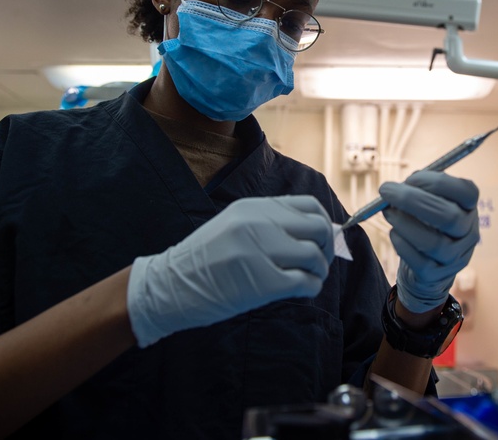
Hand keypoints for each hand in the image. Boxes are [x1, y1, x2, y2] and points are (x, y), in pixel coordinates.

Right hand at [127, 196, 333, 346]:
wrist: (170, 286)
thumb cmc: (206, 260)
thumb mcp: (236, 225)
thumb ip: (272, 223)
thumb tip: (318, 232)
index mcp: (254, 207)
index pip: (309, 206)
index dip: (325, 223)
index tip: (322, 240)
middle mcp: (259, 223)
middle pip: (318, 228)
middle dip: (327, 248)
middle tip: (319, 263)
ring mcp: (260, 251)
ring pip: (315, 256)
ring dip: (319, 271)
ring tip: (309, 278)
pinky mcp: (261, 282)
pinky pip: (305, 282)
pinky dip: (311, 288)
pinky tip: (301, 290)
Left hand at [379, 171, 479, 313]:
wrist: (430, 267)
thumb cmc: (427, 223)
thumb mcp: (431, 202)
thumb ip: (419, 190)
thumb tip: (397, 187)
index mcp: (469, 209)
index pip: (465, 192)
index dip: (436, 182)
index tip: (409, 178)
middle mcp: (468, 234)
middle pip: (448, 217)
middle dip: (412, 200)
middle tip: (387, 190)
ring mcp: (455, 257)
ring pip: (432, 242)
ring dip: (403, 223)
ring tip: (388, 212)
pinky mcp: (436, 275)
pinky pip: (418, 261)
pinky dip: (401, 243)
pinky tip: (394, 233)